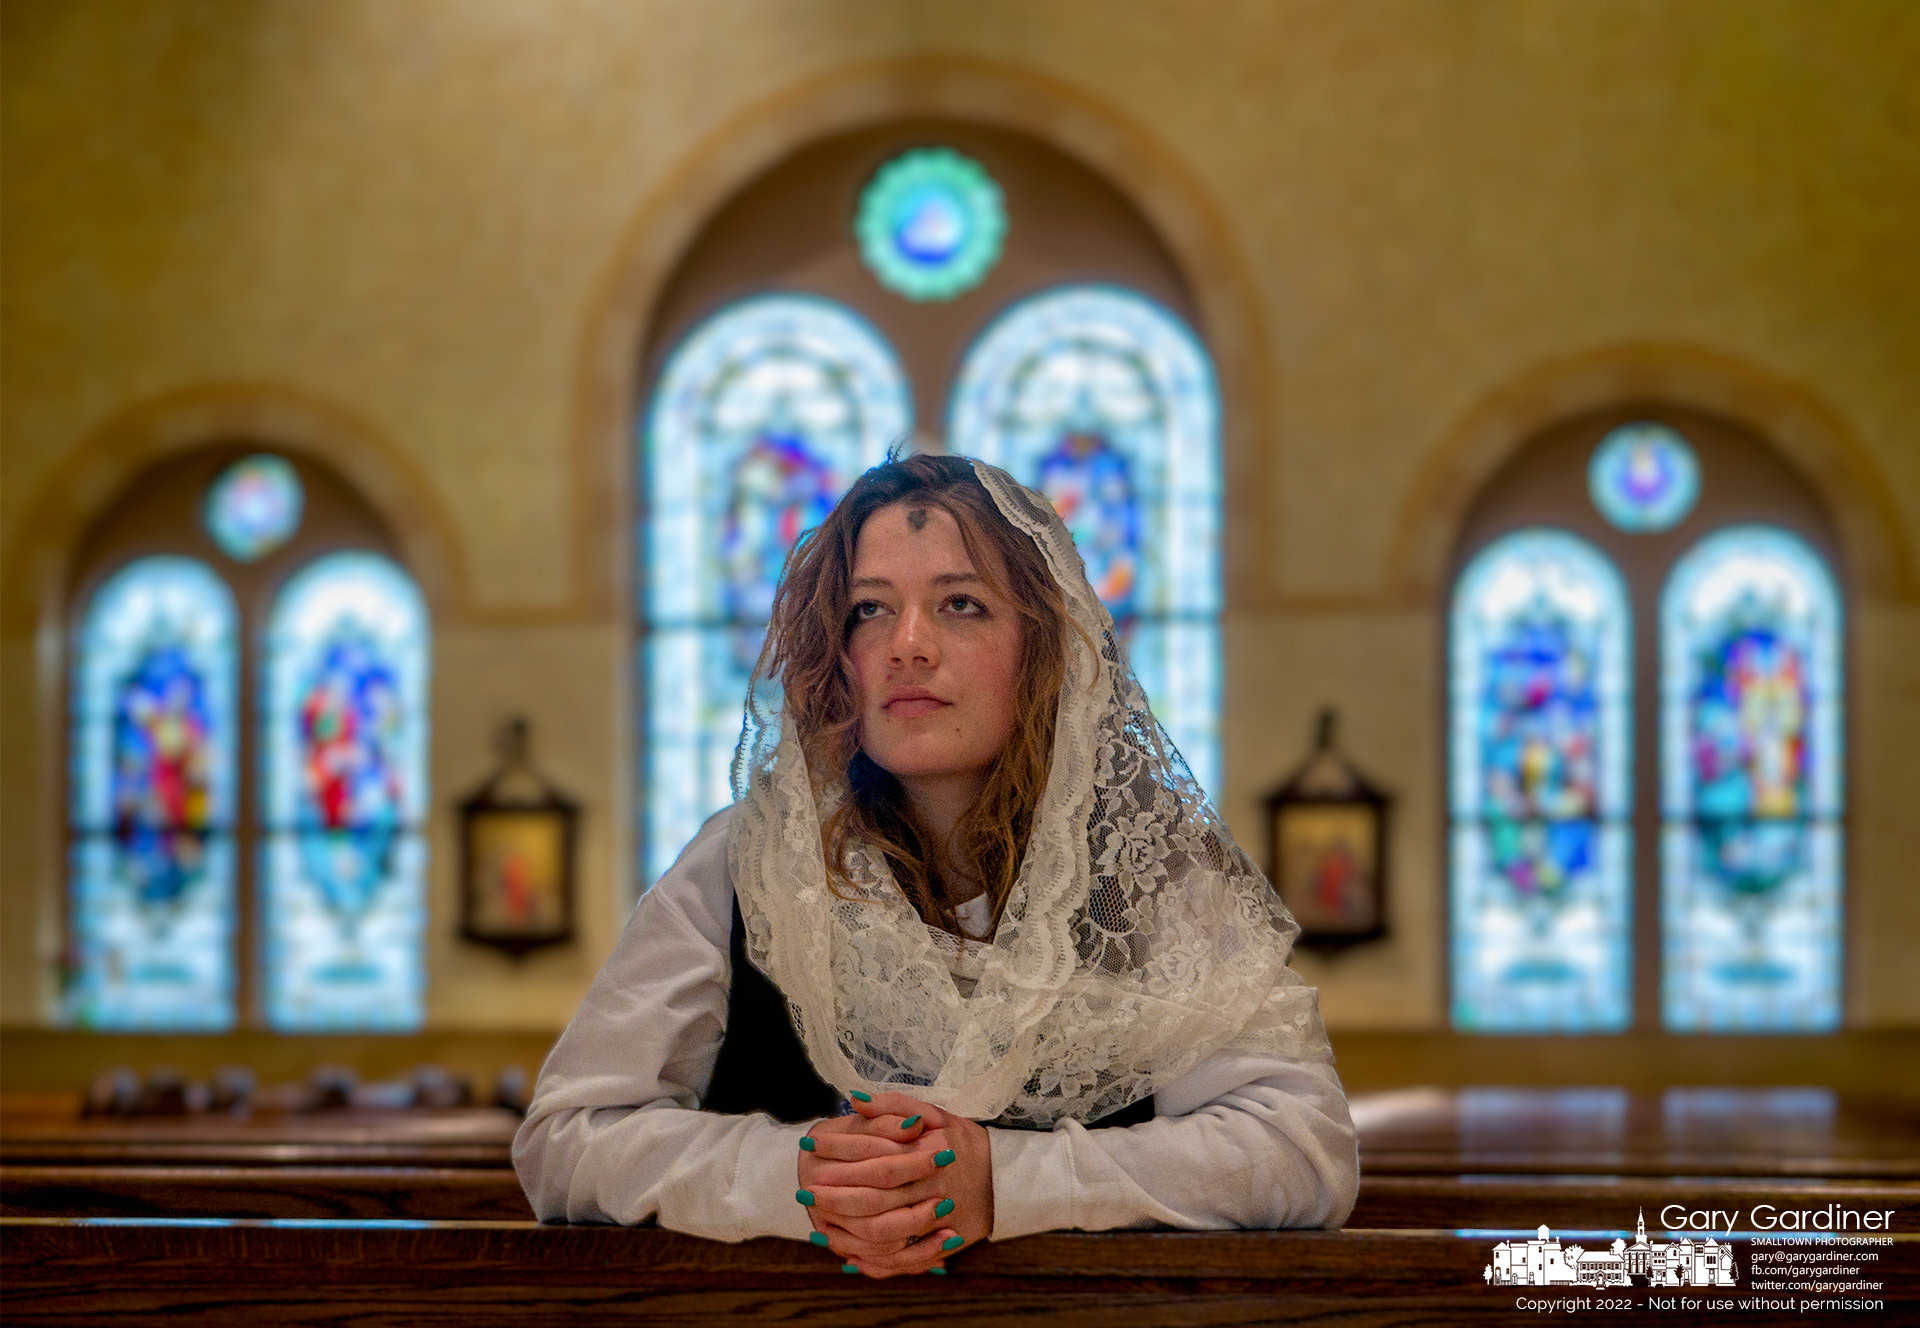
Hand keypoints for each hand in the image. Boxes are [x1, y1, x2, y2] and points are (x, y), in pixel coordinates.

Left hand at [796, 1091, 992, 1276]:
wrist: (1006, 1178)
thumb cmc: (964, 1141)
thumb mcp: (937, 1113)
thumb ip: (894, 1105)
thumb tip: (854, 1100)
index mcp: (931, 1155)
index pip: (877, 1159)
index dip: (840, 1154)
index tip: (811, 1148)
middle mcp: (935, 1190)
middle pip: (876, 1200)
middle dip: (836, 1197)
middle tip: (805, 1192)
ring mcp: (939, 1222)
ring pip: (885, 1234)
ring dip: (848, 1231)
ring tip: (818, 1223)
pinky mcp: (942, 1245)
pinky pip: (903, 1260)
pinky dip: (874, 1260)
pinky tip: (848, 1254)